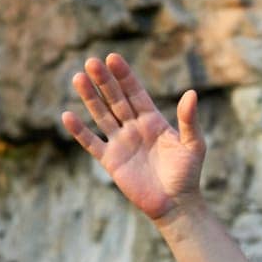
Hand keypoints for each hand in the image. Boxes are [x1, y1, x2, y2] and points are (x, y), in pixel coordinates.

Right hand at [61, 52, 204, 223]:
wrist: (176, 204)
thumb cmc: (188, 174)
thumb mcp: (193, 145)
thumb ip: (189, 120)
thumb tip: (191, 93)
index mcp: (153, 121)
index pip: (135, 93)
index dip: (124, 77)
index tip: (113, 58)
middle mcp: (134, 128)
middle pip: (115, 100)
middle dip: (104, 81)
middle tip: (91, 61)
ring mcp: (121, 143)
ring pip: (101, 115)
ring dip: (90, 98)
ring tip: (78, 77)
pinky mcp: (111, 160)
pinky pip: (91, 143)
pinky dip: (79, 131)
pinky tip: (68, 116)